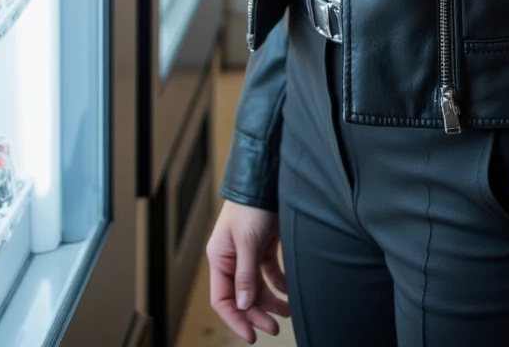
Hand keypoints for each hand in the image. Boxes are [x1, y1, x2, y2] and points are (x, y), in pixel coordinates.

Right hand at [206, 199, 291, 342]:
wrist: (266, 178)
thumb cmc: (251, 205)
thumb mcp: (247, 242)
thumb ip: (246, 275)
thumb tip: (244, 305)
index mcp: (220, 258)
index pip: (222, 299)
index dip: (236, 319)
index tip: (251, 335)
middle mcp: (231, 259)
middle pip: (242, 296)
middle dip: (257, 314)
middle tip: (272, 328)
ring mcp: (248, 253)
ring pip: (257, 287)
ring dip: (270, 301)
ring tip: (286, 312)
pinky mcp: (263, 246)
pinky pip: (269, 273)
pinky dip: (279, 283)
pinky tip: (288, 292)